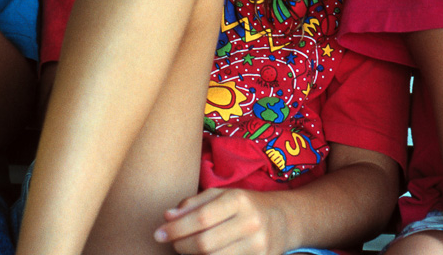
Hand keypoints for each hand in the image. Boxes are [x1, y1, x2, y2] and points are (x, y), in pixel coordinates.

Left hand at [153, 187, 287, 254]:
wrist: (284, 220)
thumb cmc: (245, 205)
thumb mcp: (222, 195)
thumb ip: (193, 203)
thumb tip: (167, 216)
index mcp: (239, 200)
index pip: (201, 218)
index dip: (176, 228)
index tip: (158, 234)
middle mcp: (251, 223)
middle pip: (205, 244)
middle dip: (181, 246)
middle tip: (172, 243)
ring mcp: (258, 247)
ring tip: (187, 248)